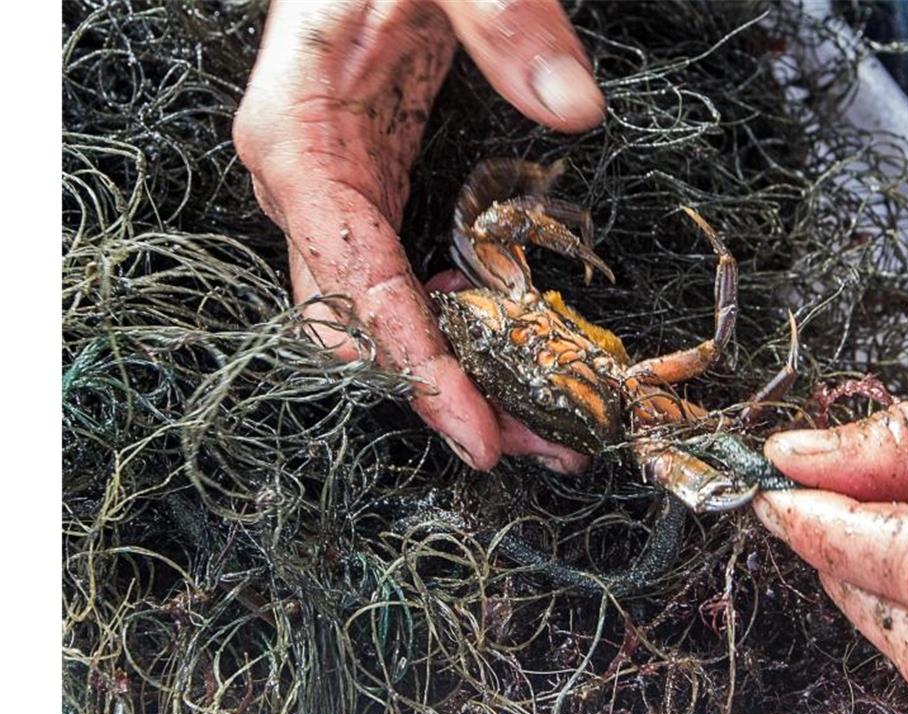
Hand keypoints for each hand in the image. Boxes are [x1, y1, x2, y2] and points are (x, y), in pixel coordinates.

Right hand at [233, 0, 602, 470]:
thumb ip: (502, 18)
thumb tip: (573, 110)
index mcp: (298, 139)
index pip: (353, 286)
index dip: (415, 367)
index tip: (476, 430)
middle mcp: (304, 181)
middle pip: (363, 324)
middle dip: (446, 391)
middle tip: (538, 441)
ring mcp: (334, 186)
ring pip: (382, 313)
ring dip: (458, 369)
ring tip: (543, 411)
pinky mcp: (369, 182)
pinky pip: (398, 276)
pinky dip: (453, 319)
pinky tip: (507, 336)